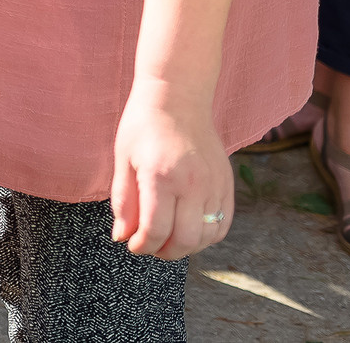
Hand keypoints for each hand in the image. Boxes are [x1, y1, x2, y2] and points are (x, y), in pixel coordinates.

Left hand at [109, 85, 233, 259]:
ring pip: (207, 236)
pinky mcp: (227, 184)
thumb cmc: (143, 126)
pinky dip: (207, 235)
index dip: (142, 245)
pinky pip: (223, 224)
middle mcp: (193, 183)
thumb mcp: (123, 160)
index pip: (156, 230)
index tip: (133, 245)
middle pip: (186, 240)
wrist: (178, 97)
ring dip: (187, 246)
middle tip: (149, 246)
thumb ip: (123, 202)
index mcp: (161, 176)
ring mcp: (214, 184)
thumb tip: (122, 237)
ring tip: (167, 238)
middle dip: (164, 252)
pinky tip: (188, 228)